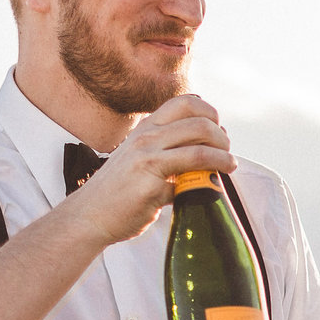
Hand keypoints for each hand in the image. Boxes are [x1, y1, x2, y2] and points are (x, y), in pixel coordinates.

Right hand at [64, 93, 235, 251]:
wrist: (90, 216)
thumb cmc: (117, 192)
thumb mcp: (139, 158)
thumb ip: (165, 151)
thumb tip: (202, 153)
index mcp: (145, 128)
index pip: (185, 102)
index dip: (209, 113)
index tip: (218, 130)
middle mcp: (146, 137)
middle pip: (199, 120)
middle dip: (221, 135)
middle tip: (226, 151)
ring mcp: (148, 158)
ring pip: (200, 145)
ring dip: (223, 155)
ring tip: (229, 165)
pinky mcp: (152, 184)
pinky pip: (192, 177)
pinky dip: (210, 179)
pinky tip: (213, 186)